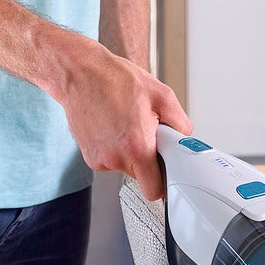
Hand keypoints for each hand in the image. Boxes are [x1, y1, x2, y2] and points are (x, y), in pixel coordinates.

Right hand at [51, 37, 190, 202]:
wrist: (81, 74)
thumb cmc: (115, 80)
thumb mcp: (161, 95)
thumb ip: (180, 122)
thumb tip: (183, 137)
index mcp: (136, 148)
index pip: (154, 190)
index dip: (164, 183)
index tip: (167, 172)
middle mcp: (115, 158)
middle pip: (141, 176)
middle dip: (148, 158)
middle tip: (146, 132)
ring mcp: (99, 159)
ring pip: (125, 166)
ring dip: (130, 151)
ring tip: (126, 123)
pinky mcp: (88, 156)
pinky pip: (110, 159)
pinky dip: (115, 147)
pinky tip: (112, 125)